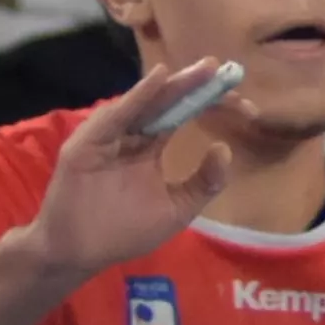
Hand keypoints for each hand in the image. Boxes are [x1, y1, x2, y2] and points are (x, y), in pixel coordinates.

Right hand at [16, 55, 240, 282]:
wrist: (78, 253)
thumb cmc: (123, 232)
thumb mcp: (175, 209)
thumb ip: (203, 183)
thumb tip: (225, 149)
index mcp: (149, 147)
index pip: (183, 115)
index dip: (211, 106)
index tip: (246, 107)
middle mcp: (131, 134)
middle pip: (167, 103)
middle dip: (196, 86)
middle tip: (225, 71)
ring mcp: (109, 135)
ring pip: (146, 103)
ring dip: (174, 85)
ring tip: (204, 71)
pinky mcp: (88, 142)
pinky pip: (116, 116)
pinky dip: (137, 96)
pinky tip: (160, 79)